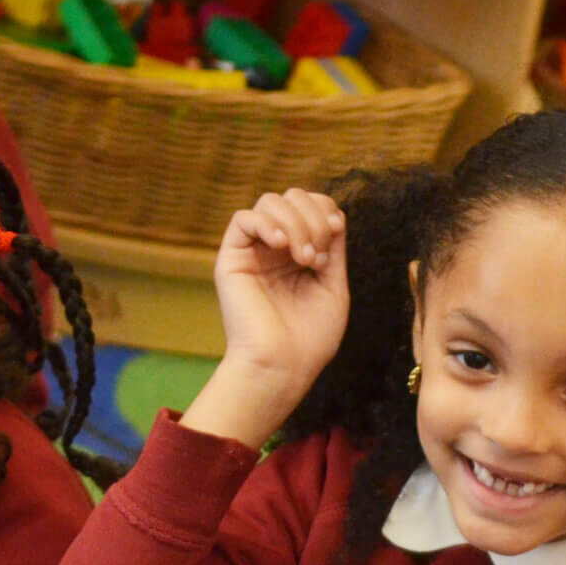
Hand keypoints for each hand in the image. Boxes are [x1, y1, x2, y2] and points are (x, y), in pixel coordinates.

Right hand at [181, 191, 348, 450]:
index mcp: (298, 254)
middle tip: (316, 258)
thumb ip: (333, 249)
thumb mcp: (333, 287)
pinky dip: (266, 223)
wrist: (282, 367)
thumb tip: (333, 214)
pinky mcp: (231, 259)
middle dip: (313, 218)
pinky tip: (280, 246)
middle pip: (292, 197)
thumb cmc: (309, 339)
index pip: (311, 206)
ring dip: (295, 224)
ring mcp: (252, 252)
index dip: (326, 211)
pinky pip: (242, 218)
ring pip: (270, 202)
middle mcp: (274, 249)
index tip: (335, 236)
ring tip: (303, 260)